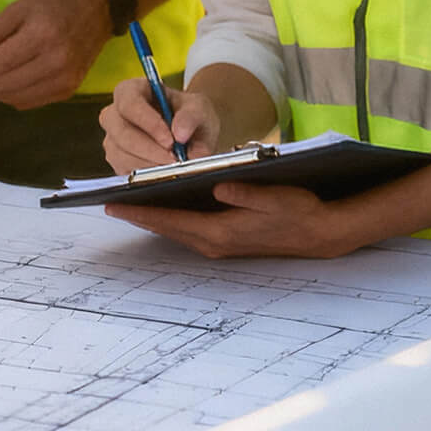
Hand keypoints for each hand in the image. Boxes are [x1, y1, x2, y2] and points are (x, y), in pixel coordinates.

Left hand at [0, 0, 110, 108]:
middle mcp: (55, 63)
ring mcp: (65, 81)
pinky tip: (6, 81)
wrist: (97, 8)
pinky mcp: (69, 91)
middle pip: (4, 85)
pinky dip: (12, 96)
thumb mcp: (19, 8)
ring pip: (15, 98)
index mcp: (41, 37)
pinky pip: (30, 102)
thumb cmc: (55, 3)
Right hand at [100, 76, 219, 168]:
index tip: (170, 140)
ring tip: (174, 167)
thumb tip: (180, 134)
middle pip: (121, 132)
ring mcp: (113, 138)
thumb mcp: (199, 108)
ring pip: (120, 154)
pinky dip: (146, 176)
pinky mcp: (117, 160)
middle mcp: (115, 113)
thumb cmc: (189, 115)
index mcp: (131, 90)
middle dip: (149, 149)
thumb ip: (192, 116)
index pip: (129, 103)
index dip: (148, 122)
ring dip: (149, 165)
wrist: (191, 134)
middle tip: (175, 160)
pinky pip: (124, 171)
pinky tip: (165, 173)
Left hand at [106, 182, 358, 259]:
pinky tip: (161, 206)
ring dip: (153, 218)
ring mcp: (220, 244)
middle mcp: (214, 243)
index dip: (140, 211)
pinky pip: (188, 230)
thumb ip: (245, 193)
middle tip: (109, 203)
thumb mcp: (274, 196)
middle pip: (166, 228)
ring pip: (176, 230)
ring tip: (127, 202)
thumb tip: (217, 186)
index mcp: (220, 231)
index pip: (170, 221)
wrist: (320, 231)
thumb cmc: (298, 210)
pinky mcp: (226, 240)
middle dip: (138, 215)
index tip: (112, 205)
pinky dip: (170, 220)